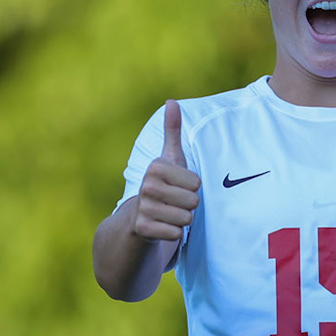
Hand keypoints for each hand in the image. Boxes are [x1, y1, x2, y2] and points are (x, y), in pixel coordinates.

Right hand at [133, 100, 200, 242]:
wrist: (138, 218)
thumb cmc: (162, 185)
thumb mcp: (169, 159)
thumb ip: (172, 131)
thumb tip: (172, 101)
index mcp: (156, 167)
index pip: (197, 183)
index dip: (192, 188)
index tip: (177, 186)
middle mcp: (146, 185)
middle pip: (194, 201)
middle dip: (188, 206)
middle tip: (173, 203)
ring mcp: (142, 208)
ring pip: (186, 219)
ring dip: (181, 220)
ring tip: (168, 214)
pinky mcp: (142, 229)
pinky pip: (175, 234)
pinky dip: (172, 234)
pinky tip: (161, 227)